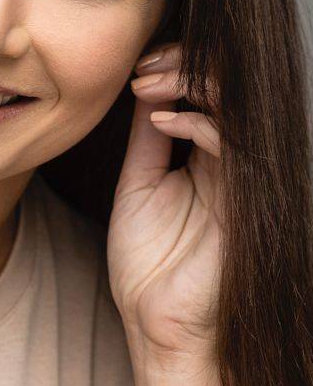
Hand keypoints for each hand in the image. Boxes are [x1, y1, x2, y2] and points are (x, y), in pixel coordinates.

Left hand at [107, 42, 222, 355]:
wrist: (156, 321)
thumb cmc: (147, 260)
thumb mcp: (138, 183)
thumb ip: (147, 138)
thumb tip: (145, 91)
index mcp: (207, 158)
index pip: (207, 94)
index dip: (178, 68)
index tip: (138, 64)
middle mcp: (231, 164)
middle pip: (228, 91)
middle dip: (185, 65)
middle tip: (144, 65)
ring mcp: (241, 181)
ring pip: (237, 108)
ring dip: (190, 84)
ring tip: (146, 84)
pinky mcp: (246, 201)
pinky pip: (233, 146)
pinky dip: (197, 123)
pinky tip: (161, 121)